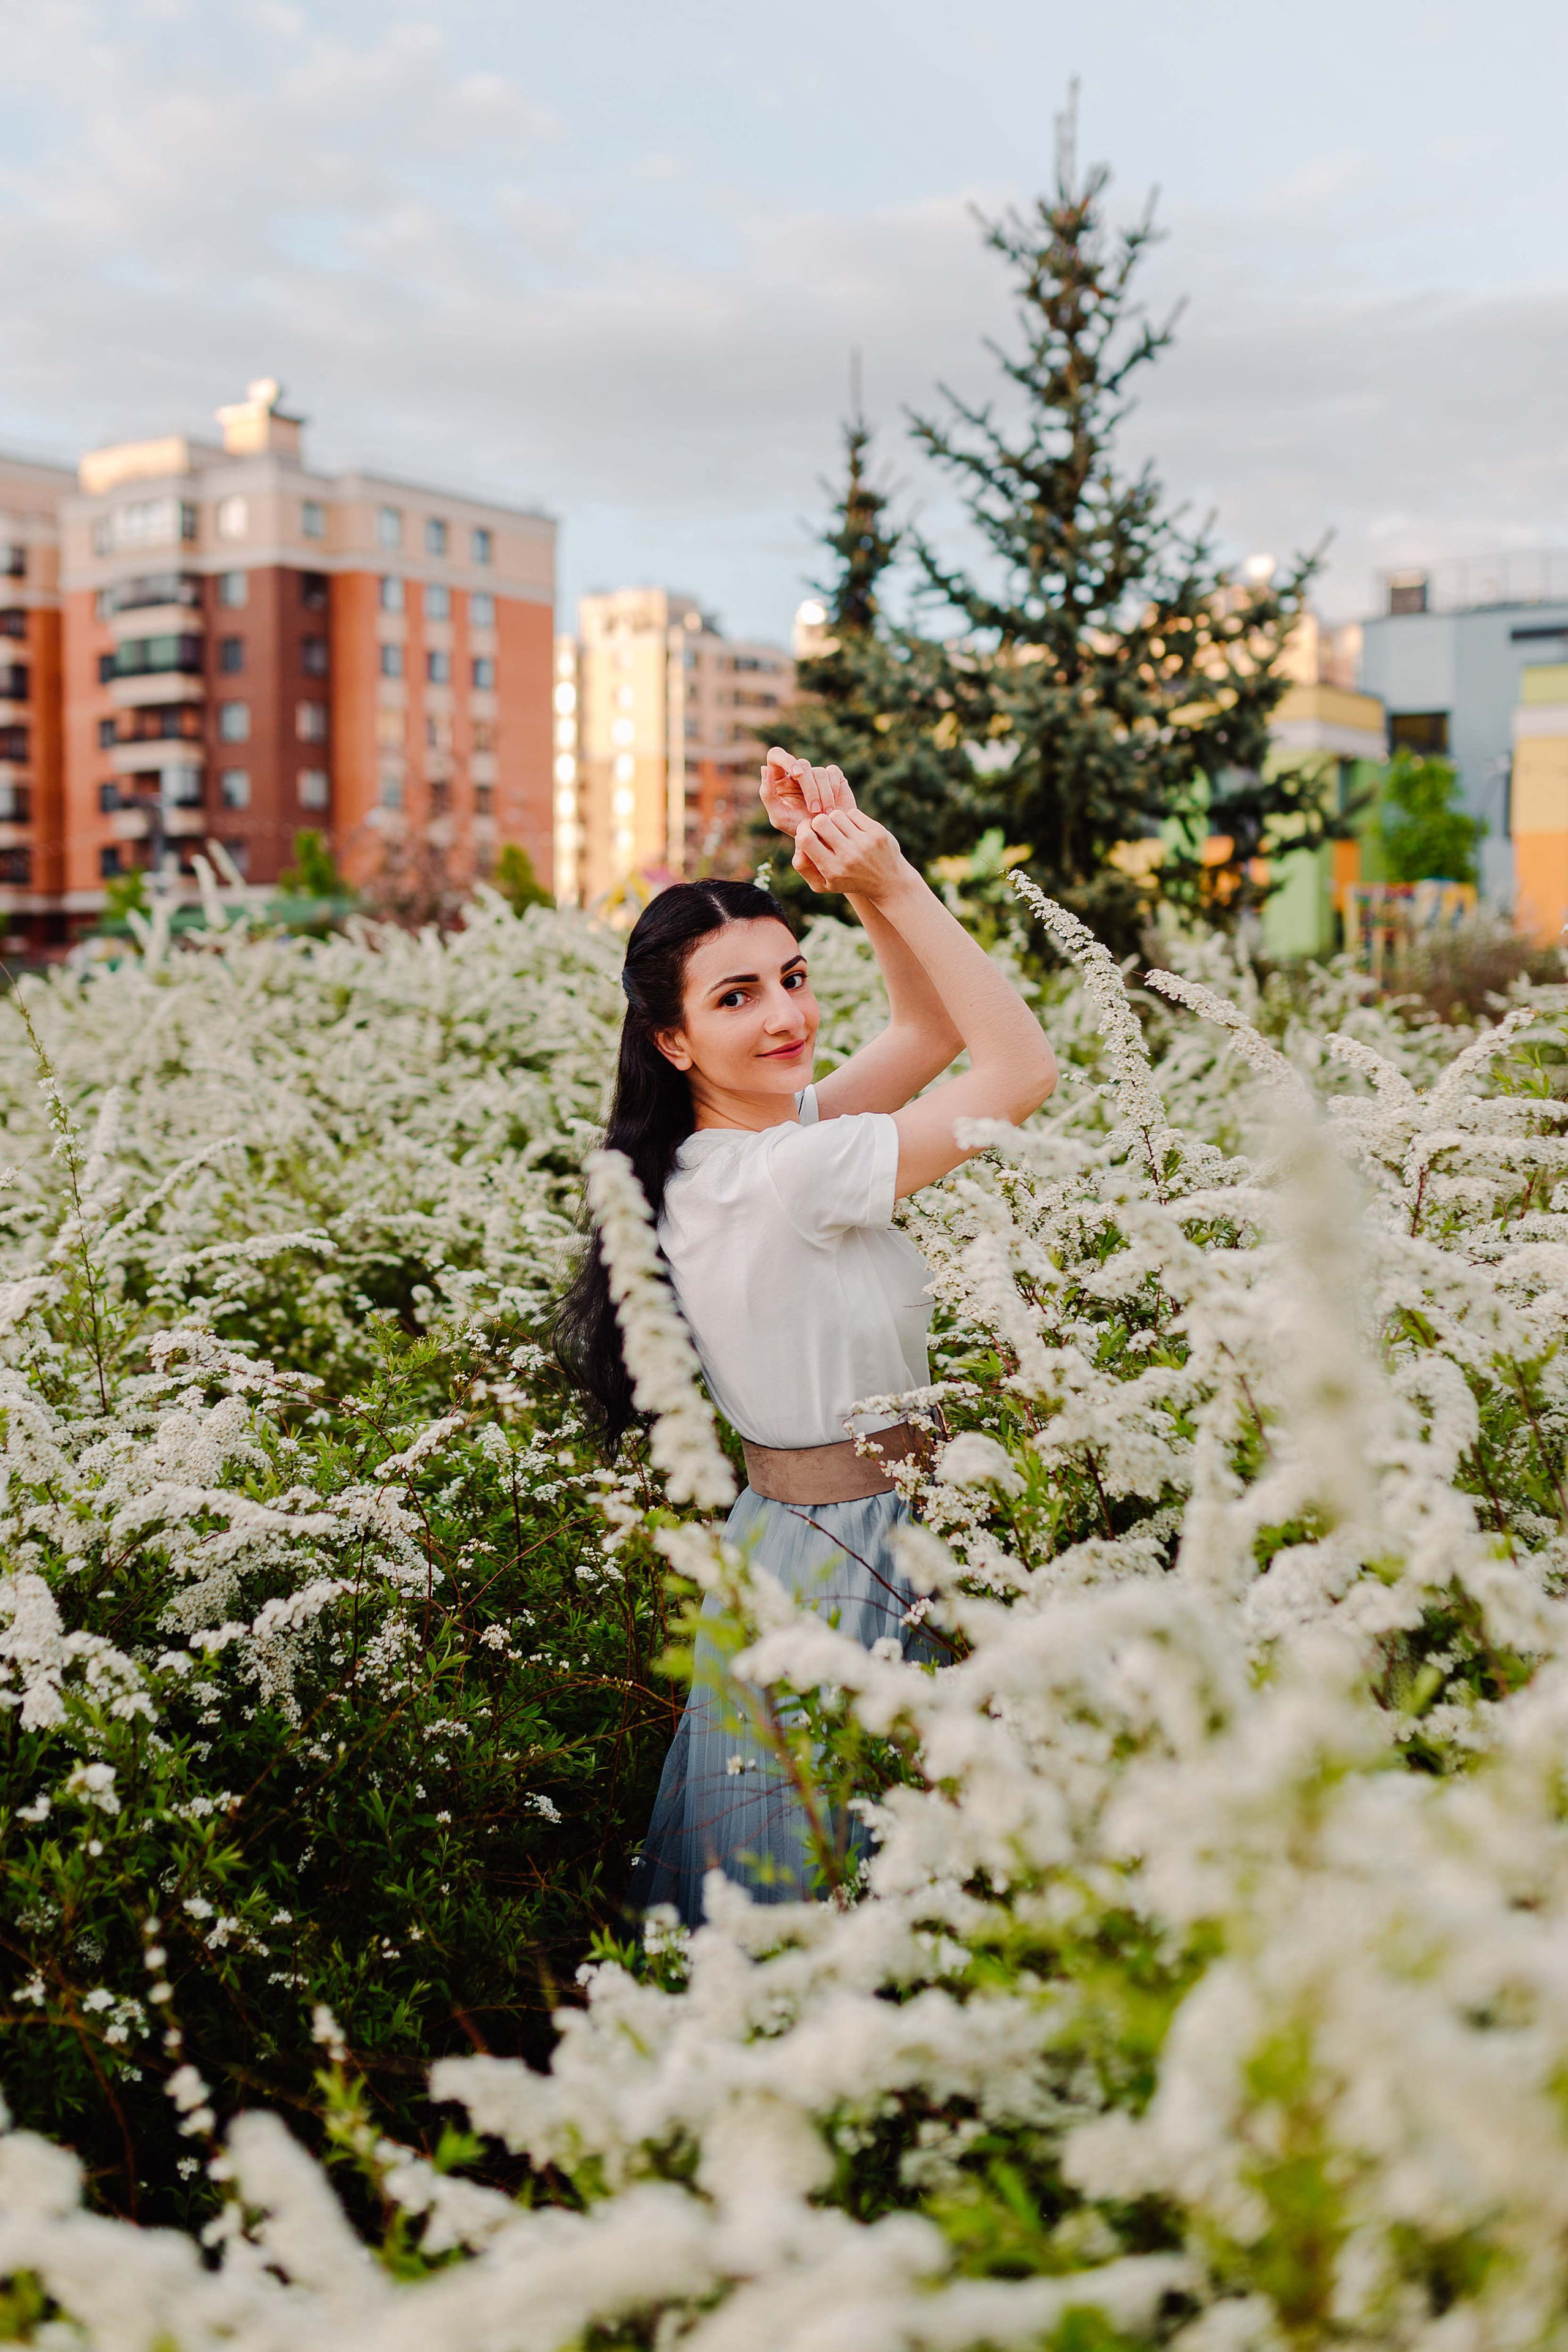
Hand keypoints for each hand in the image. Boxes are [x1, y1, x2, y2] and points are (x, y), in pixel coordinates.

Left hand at [759, 748, 855, 839]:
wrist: (826, 839)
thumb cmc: (799, 829)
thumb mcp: (779, 817)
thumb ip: (767, 794)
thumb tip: (764, 768)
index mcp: (779, 780)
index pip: (776, 755)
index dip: (786, 759)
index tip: (797, 774)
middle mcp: (797, 772)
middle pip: (802, 764)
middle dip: (809, 788)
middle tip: (813, 809)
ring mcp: (815, 773)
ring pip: (819, 772)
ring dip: (823, 796)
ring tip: (824, 815)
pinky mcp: (833, 775)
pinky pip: (832, 773)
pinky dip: (833, 791)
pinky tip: (832, 808)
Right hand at [792, 807, 908, 900]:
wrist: (889, 882)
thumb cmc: (849, 881)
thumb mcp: (822, 884)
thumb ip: (802, 865)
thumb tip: (798, 839)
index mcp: (832, 870)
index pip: (805, 839)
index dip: (802, 829)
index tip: (806, 830)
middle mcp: (848, 856)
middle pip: (820, 822)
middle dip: (817, 822)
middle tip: (822, 829)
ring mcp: (864, 843)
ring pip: (836, 815)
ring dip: (833, 820)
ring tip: (838, 830)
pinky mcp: (877, 832)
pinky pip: (853, 813)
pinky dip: (849, 818)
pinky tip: (853, 829)